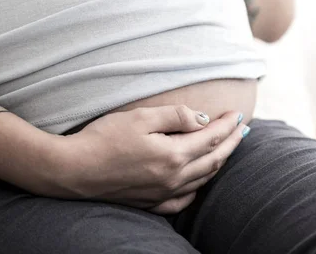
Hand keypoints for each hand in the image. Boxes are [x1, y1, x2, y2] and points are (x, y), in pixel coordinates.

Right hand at [58, 105, 248, 214]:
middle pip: (213, 160)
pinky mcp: (151, 202)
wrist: (73, 170)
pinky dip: (197, 186)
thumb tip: (202, 119)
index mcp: (173, 155)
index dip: (227, 125)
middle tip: (243, 129)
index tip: (238, 114)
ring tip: (228, 149)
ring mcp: (162, 194)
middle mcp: (173, 179)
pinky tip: (198, 180)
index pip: (211, 138)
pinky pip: (184, 199)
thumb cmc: (103, 139)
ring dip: (219, 162)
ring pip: (202, 179)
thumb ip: (175, 116)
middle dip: (231, 143)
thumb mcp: (140, 117)